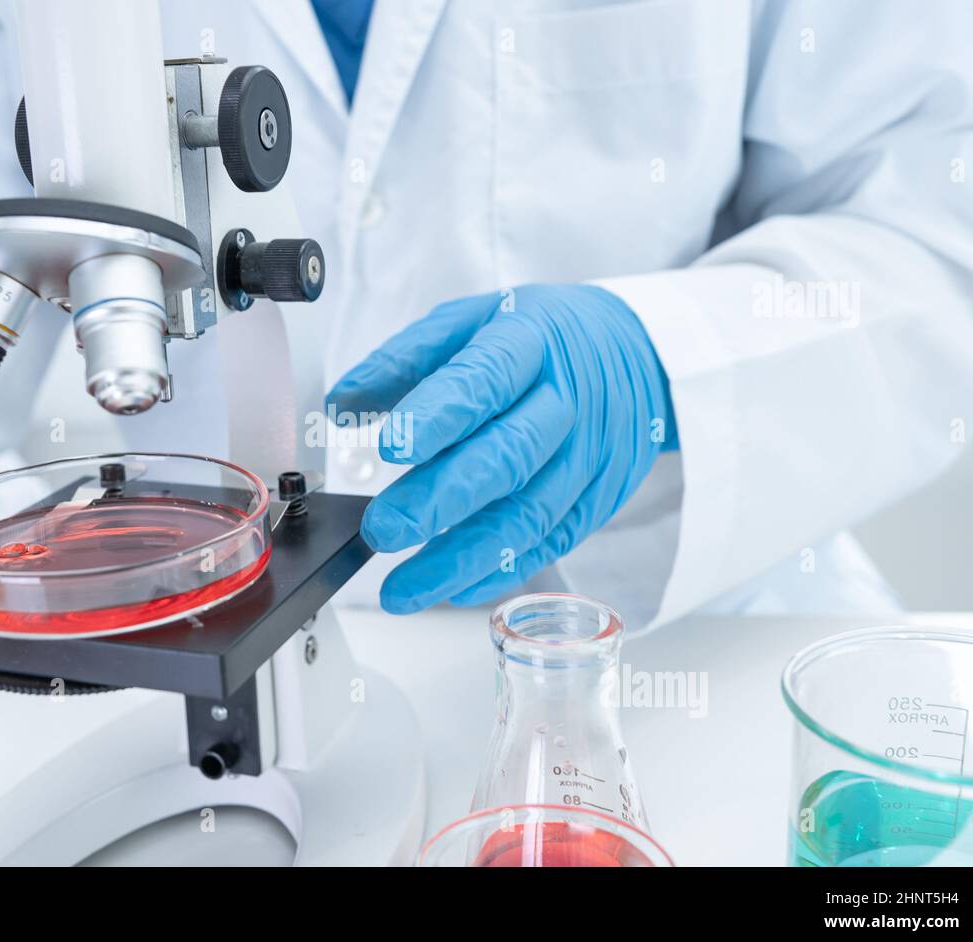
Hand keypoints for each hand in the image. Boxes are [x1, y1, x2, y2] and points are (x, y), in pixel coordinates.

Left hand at [326, 284, 674, 613]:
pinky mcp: (600, 498)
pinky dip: (499, 572)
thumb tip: (340, 406)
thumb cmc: (536, 339)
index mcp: (528, 341)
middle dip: (441, 501)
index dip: (438, 415)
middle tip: (383, 531)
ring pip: (529, 516)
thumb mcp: (470, 322)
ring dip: (462, 559)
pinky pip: (550, 544)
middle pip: (508, 457)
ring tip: (403, 589)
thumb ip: (404, 360)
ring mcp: (590, 455)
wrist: (632, 352)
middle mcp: (565, 401)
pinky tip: (453, 588)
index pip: (484, 380)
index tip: (389, 448)